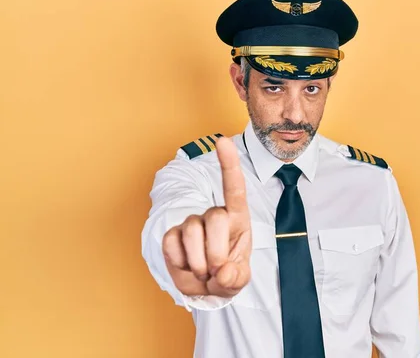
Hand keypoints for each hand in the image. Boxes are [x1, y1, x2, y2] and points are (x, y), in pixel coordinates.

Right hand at [162, 137, 251, 297]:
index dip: (228, 163)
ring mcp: (192, 222)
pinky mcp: (172, 234)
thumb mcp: (239, 280)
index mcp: (237, 218)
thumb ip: (235, 277)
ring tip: (203, 272)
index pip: (234, 187)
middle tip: (217, 270)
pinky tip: (187, 266)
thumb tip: (222, 272)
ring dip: (198, 262)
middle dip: (217, 251)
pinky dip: (180, 262)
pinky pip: (171, 243)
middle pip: (215, 218)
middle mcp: (214, 214)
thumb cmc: (228, 275)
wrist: (206, 288)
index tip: (221, 140)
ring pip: (191, 232)